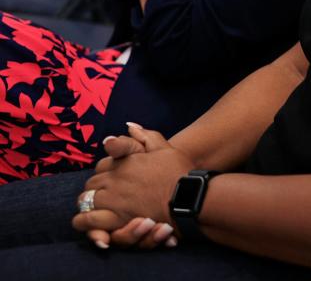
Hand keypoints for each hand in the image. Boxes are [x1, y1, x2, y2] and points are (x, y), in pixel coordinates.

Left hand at [73, 125, 193, 249]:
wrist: (188, 197)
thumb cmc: (179, 173)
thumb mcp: (165, 148)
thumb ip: (145, 136)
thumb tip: (129, 126)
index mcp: (125, 161)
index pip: (101, 165)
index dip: (105, 172)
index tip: (112, 178)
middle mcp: (115, 178)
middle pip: (91, 183)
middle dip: (95, 189)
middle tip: (104, 195)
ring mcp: (113, 198)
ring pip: (85, 200)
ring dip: (87, 204)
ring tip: (94, 209)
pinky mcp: (116, 218)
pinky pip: (88, 220)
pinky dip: (86, 221)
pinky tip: (90, 222)